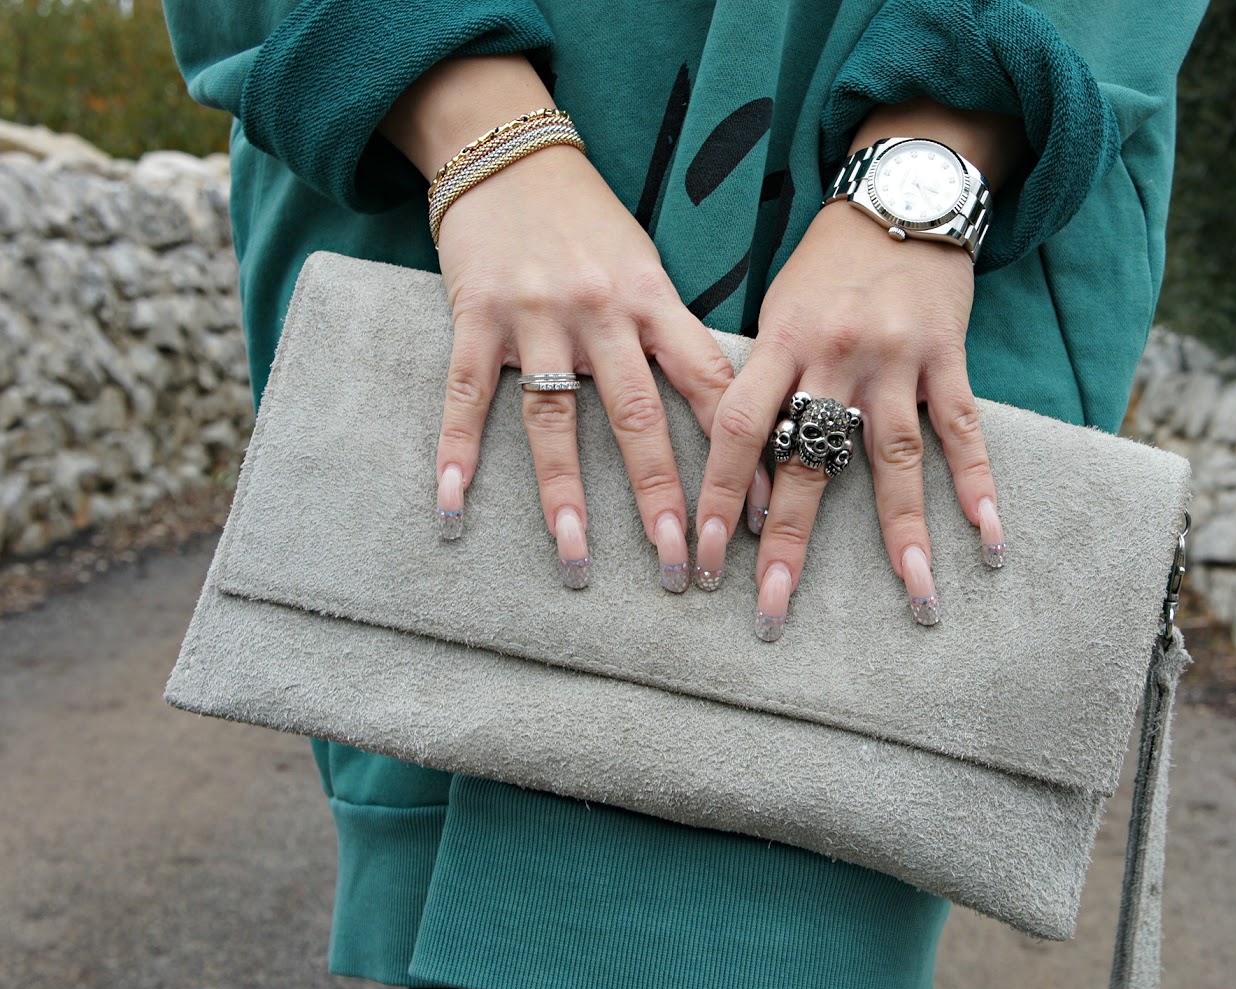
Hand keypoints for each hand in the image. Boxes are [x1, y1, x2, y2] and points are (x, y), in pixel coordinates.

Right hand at [382, 56, 756, 589]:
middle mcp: (603, 313)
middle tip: (678, 566)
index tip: (756, 522)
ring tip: (577, 559)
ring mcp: (538, 316)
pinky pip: (468, 394)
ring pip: (556, 419)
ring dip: (566, 495)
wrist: (509, 151)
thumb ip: (673, 335)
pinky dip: (458, 450)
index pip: (710, 387)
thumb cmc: (589, 222)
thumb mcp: (646, 268)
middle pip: (639, 417)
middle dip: (662, 497)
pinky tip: (454, 504)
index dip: (740, 454)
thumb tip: (726, 415)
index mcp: (654, 301)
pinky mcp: (477, 315)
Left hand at [693, 202, 1006, 637]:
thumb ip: (764, 379)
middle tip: (773, 609)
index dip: (717, 494)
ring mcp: (897, 356)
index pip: (737, 427)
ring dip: (903, 533)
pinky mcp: (949, 356)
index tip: (702, 555)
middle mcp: (835, 352)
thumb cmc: (827, 265)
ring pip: (894, 457)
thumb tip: (738, 469)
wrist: (901, 195)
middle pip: (807, 459)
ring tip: (916, 596)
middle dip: (788, 540)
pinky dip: (977, 484)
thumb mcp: (777, 307)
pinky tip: (988, 538)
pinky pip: (964, 429)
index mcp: (780, 339)